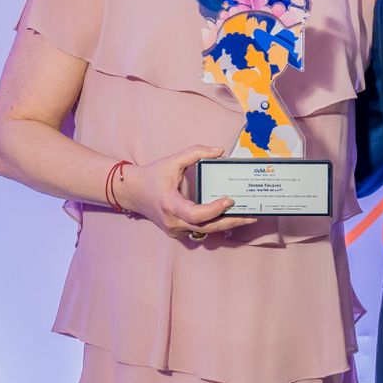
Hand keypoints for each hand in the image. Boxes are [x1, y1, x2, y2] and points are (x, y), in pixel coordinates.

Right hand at [117, 145, 255, 240]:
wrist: (132, 192)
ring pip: (205, 231)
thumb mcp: (172, 160)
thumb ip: (195, 152)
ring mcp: (175, 230)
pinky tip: (231, 217)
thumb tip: (220, 150)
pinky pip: (199, 230)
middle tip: (251, 216)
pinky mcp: (178, 232)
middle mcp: (173, 222)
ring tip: (247, 216)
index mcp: (170, 204)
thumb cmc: (152, 176)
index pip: (196, 214)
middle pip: (207, 228)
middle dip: (231, 222)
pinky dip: (215, 224)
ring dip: (226, 224)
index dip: (215, 210)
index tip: (230, 200)